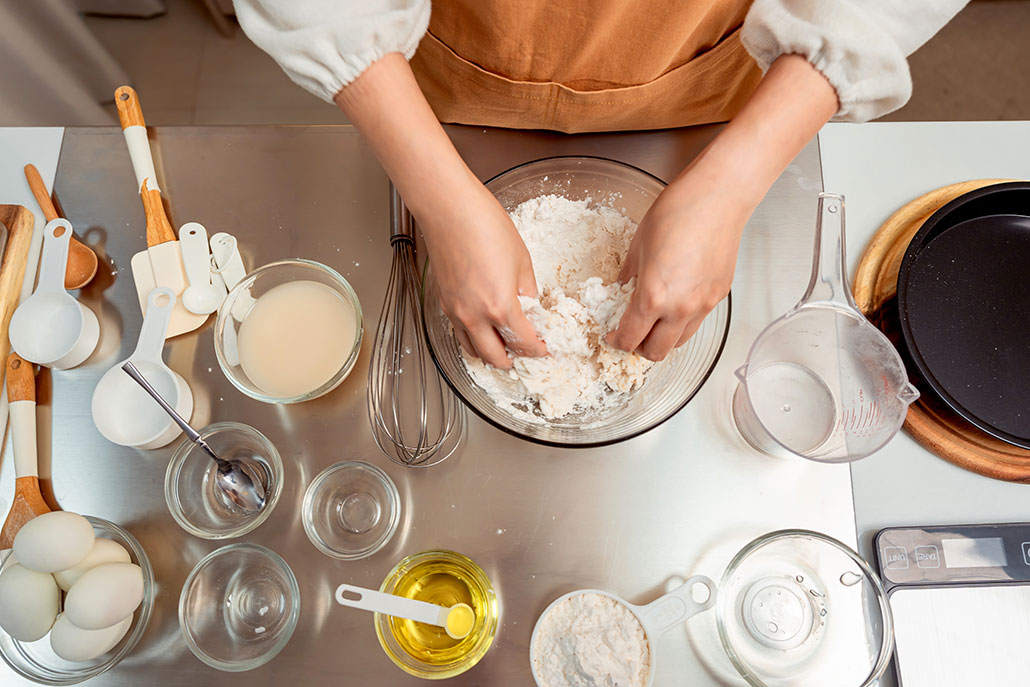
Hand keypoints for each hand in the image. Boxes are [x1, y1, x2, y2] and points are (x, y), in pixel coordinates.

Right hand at [335, 55, 544, 368]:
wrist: (448, 208)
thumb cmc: (484, 225)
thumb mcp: (522, 260)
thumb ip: (528, 291)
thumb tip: (532, 309)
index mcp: (500, 307)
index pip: (524, 343)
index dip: (538, 350)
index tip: (545, 349)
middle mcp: (474, 316)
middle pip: (495, 357)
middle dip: (514, 360)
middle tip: (526, 354)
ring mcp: (455, 312)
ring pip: (472, 350)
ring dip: (490, 355)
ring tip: (504, 350)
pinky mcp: (442, 302)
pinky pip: (458, 333)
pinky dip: (472, 340)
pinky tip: (482, 331)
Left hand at [607, 54, 839, 360]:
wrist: (718, 196)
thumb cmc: (676, 211)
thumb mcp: (637, 245)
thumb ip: (627, 276)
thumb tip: (619, 291)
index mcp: (652, 296)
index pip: (630, 338)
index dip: (617, 341)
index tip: (612, 335)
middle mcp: (679, 308)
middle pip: (656, 352)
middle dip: (639, 348)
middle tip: (631, 334)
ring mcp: (703, 305)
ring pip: (679, 343)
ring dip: (662, 339)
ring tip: (653, 322)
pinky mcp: (719, 297)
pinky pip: (697, 323)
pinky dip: (682, 323)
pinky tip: (675, 303)